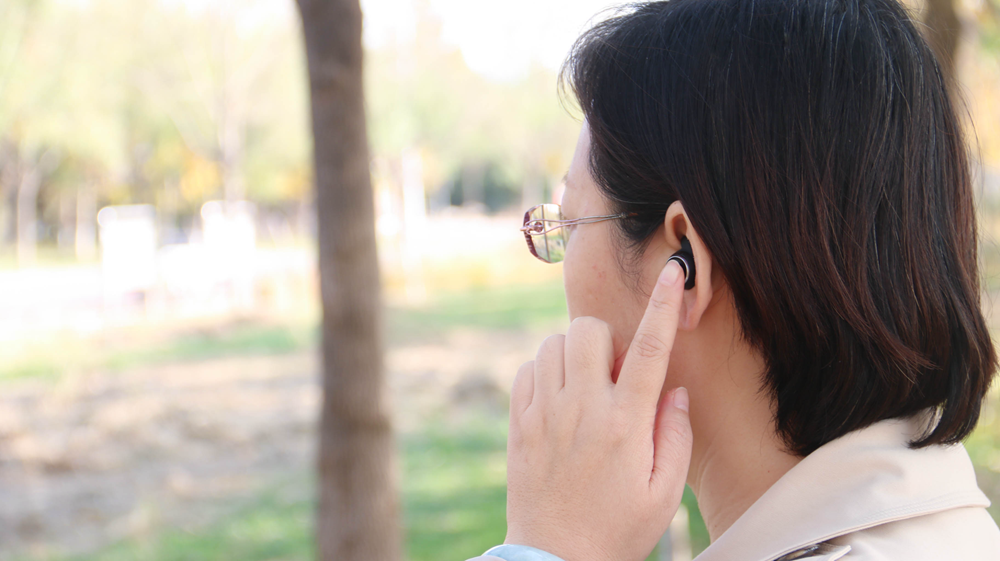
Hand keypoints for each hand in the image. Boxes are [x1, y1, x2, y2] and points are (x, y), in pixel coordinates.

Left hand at [504, 260, 692, 560]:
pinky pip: (528, 369)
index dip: (663, 306)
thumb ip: (675, 435)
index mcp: (625, 425)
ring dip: (575, 353)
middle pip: (589, 330)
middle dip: (606, 338)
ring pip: (554, 343)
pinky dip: (546, 371)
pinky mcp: (518, 423)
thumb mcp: (665, 494)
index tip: (672, 270)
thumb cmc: (617, 530)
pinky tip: (559, 401)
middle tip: (614, 377)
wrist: (553, 559)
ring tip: (586, 390)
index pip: (648, 351)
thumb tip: (672, 389)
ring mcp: (544, 414)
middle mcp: (581, 410)